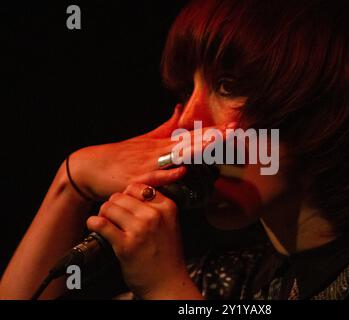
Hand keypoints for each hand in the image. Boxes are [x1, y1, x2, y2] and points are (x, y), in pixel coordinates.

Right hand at [68, 104, 231, 200]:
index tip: (235, 126)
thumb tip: (179, 109)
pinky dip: (168, 174)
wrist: (89, 166)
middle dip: (213, 137)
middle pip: (190, 143)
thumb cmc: (119, 156)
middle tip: (234, 130)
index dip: (215, 131)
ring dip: (196, 149)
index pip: (193, 136)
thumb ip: (165, 128)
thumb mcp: (144, 140)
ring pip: (176, 156)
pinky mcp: (136, 179)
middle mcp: (158, 152)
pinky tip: (182, 171)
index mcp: (163, 144)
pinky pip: (154, 177)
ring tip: (216, 143)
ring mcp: (148, 164)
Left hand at [86, 183, 201, 298]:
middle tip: (113, 216)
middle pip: (121, 196)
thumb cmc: (167, 255)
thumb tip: (132, 192)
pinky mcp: (126, 244)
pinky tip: (95, 226)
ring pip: (109, 207)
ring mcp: (140, 229)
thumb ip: (157, 207)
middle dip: (113, 205)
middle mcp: (154, 215)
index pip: (138, 187)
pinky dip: (94, 223)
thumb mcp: (171, 224)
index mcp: (167, 207)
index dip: (127, 195)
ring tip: (106, 223)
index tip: (125, 205)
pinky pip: (101, 224)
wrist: (168, 282)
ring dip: (103, 214)